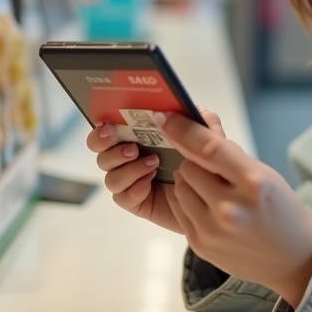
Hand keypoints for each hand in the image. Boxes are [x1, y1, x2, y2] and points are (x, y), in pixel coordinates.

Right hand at [85, 108, 227, 235]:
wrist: (212, 202)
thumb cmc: (204, 165)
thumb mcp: (209, 140)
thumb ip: (203, 123)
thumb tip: (186, 110)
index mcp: (139, 134)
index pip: (108, 125)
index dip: (101, 125)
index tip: (107, 122)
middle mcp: (129, 155)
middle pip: (99, 149)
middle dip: (106, 145)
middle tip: (131, 146)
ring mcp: (130, 179)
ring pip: (109, 175)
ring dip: (127, 168)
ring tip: (153, 164)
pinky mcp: (135, 201)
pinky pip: (122, 197)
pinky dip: (134, 188)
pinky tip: (149, 184)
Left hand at [156, 110, 311, 305]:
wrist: (292, 260)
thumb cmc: (281, 211)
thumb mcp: (264, 174)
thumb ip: (228, 152)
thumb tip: (197, 122)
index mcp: (254, 183)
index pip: (208, 148)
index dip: (183, 129)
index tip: (165, 117)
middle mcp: (231, 208)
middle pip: (189, 166)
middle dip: (194, 161)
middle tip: (211, 168)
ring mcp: (213, 230)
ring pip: (180, 186)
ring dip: (189, 181)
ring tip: (210, 188)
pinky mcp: (200, 244)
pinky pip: (179, 208)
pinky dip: (187, 200)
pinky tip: (205, 204)